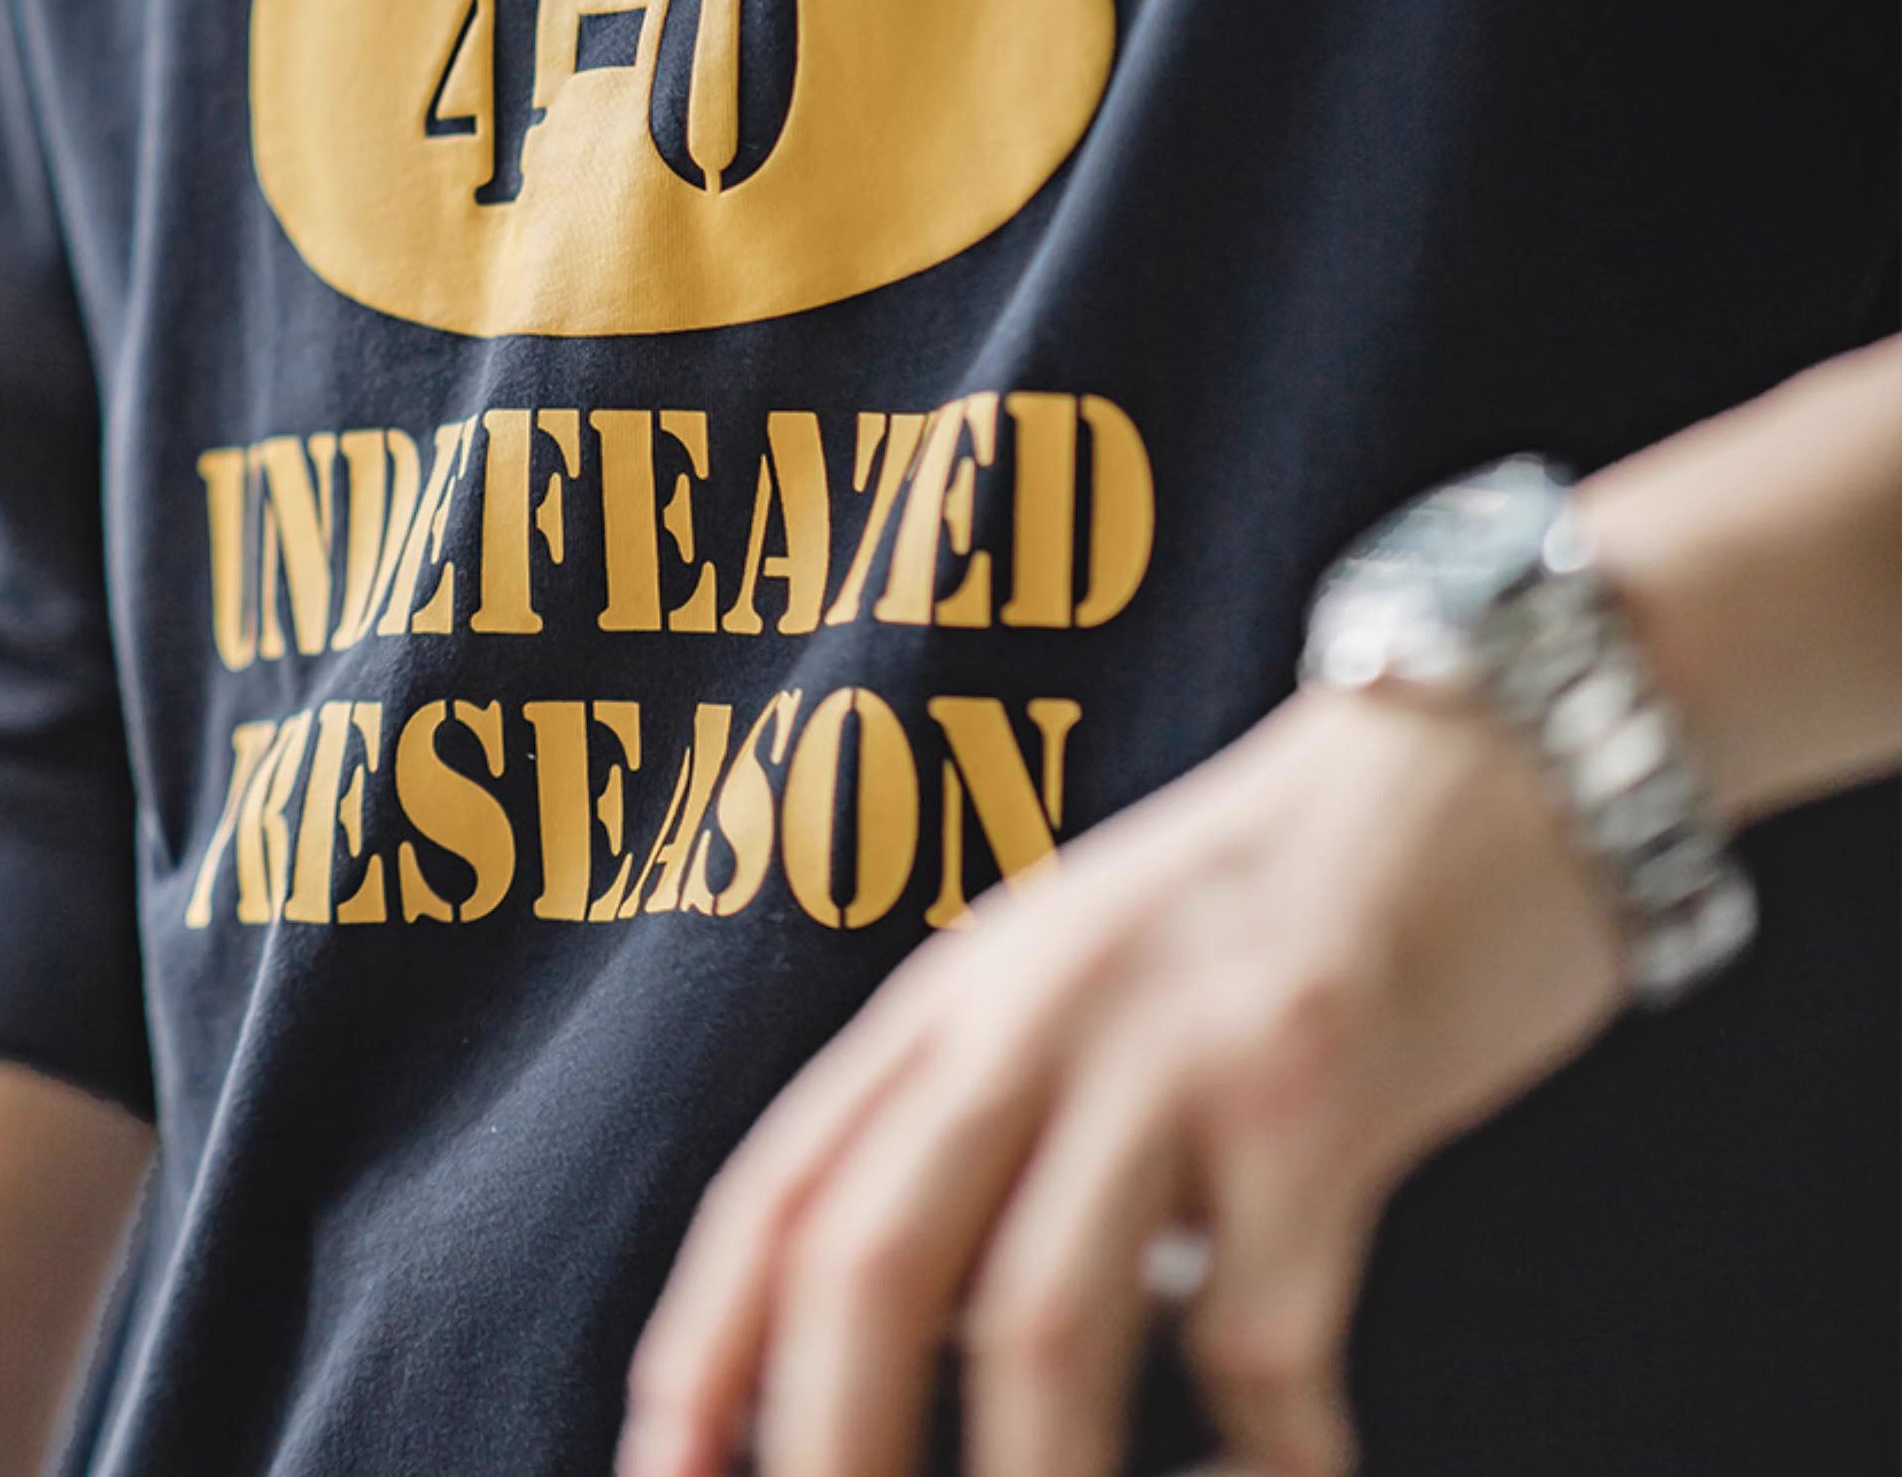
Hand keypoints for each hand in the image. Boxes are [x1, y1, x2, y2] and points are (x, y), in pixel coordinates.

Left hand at [620, 683, 1627, 1476]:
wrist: (1471, 766)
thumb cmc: (1263, 910)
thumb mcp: (1083, 982)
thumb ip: (987, 1125)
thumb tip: (894, 1346)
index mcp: (959, 993)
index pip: (783, 1188)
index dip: (703, 1349)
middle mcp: (1034, 1011)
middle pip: (872, 1260)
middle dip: (825, 1452)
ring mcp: (1168, 1051)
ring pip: (1035, 1329)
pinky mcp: (1314, 1096)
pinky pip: (1255, 1345)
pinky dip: (1263, 1468)